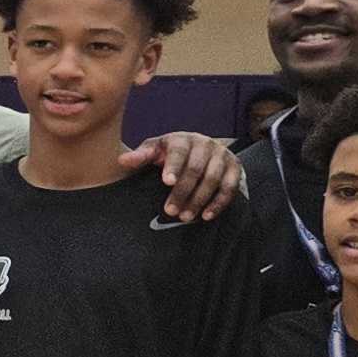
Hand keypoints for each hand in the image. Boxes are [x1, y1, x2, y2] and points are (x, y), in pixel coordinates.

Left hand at [120, 131, 240, 221]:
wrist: (197, 151)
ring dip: (199, 200)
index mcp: (182, 139)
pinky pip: (230, 186)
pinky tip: (206, 216)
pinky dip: (219, 202)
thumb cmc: (168, 154)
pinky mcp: (235, 167)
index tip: (166, 182)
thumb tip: (122, 161)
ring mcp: (222, 155)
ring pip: (213, 179)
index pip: (178, 152)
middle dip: (182, 192)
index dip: (173, 166)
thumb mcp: (153, 152)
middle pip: (195, 169)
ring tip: (185, 217)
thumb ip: (140, 156)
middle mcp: (205, 144)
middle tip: (170, 211)